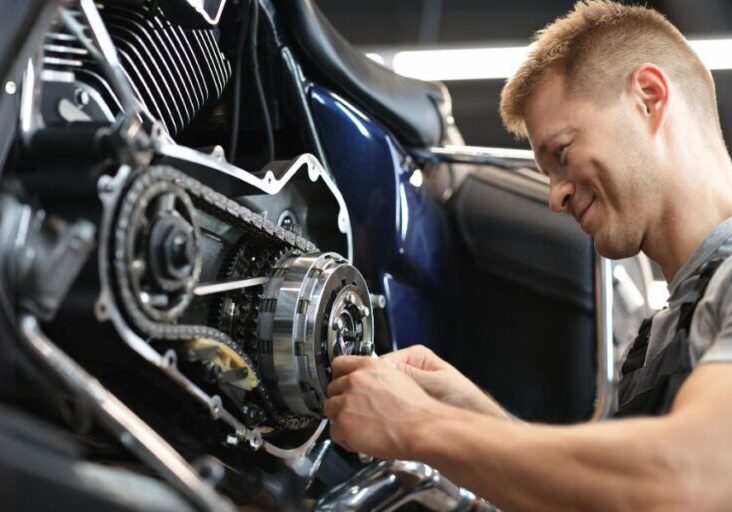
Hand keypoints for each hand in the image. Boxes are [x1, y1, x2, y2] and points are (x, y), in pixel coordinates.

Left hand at [324, 355, 444, 459]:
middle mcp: (354, 381)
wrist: (421, 428)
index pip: (339, 364)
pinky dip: (345, 438)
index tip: (341, 383)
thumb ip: (377, 376)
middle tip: (355, 411)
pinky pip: (334, 432)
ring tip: (359, 427)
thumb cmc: (416, 408)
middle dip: (341, 400)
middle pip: (332, 389)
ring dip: (341, 418)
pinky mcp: (343, 424)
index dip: (339, 376)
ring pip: (330, 410)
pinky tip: (360, 440)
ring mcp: (346, 402)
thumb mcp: (398, 378)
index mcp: (368, 366)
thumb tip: (369, 383)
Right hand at [381, 345, 509, 418]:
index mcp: (417, 356)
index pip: (383, 361)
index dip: (372, 376)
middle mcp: (412, 368)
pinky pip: (391, 405)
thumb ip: (410, 375)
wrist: (474, 422)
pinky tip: (391, 420)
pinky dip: (388, 412)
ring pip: (384, 393)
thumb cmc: (465, 400)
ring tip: (383, 413)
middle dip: (376, 390)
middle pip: (381, 377)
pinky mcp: (410, 403)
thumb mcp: (436, 383)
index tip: (366, 388)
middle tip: (374, 404)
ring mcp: (410, 386)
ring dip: (381, 403)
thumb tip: (384, 370)